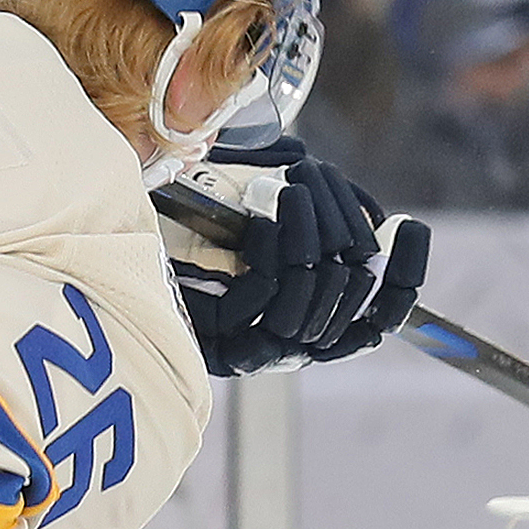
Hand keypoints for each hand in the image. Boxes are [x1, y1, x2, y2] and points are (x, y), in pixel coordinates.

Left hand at [176, 140, 429, 374]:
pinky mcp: (214, 347)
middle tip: (319, 178)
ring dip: (306, 238)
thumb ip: (311, 202)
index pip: (385, 315)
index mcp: (319, 321)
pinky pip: (258, 303)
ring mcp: (255, 351)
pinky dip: (268, 254)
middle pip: (350, 305)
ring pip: (306, 305)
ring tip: (292, 190)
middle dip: (341, 231)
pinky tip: (263, 219)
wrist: (122, 251)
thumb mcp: (265, 204)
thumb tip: (347, 187)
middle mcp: (294, 344)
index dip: (406, 274)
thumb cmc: (195, 227)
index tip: (406, 225)